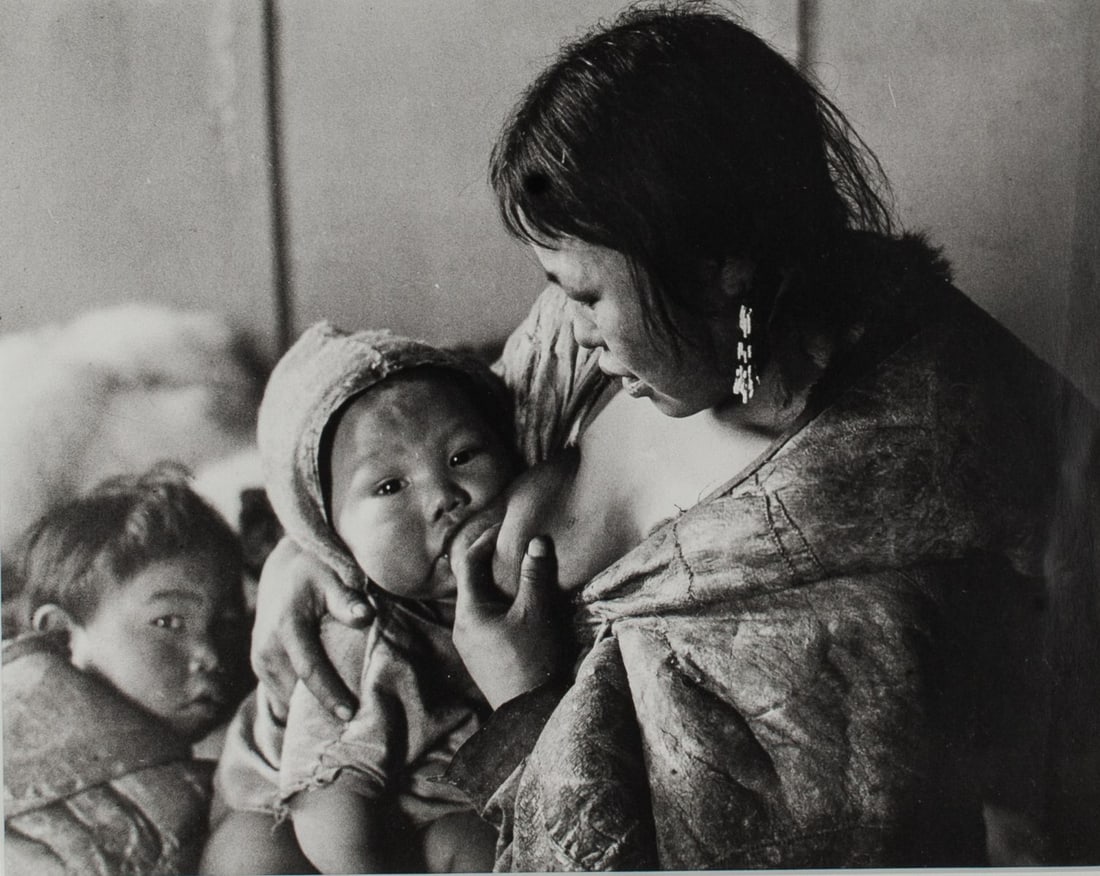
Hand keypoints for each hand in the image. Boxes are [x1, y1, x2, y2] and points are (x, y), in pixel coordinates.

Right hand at [250, 536, 370, 719]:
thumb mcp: (333, 576)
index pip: (308, 669)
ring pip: (286, 697)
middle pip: (295, 691)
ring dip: (309, 709)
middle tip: (352, 726)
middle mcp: (266, 647)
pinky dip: (300, 701)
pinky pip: (281, 693)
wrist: (284, 569)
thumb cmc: (315, 571)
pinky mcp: (260, 666)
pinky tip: (322, 707)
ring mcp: (259, 659)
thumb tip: (365, 615)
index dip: (329, 695)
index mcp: (286, 626)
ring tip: (340, 721)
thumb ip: (347, 599)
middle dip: (320, 710)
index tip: (350, 714)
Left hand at [450, 517, 569, 708]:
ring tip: (520, 572)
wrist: (530, 713)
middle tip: (513, 546)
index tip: (503, 528)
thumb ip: (535, 575)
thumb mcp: (536, 613)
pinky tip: (520, 605)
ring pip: (479, 602)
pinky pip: (486, 619)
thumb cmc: (532, 659)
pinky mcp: (482, 657)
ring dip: (497, 585)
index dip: (484, 541)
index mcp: (469, 612)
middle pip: (471, 583)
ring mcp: (470, 645)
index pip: (468, 564)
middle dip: (491, 562)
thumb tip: (536, 540)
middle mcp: (462, 627)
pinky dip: (500, 604)